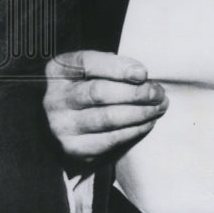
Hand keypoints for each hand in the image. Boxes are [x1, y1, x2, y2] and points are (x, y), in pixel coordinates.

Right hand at [44, 50, 168, 166]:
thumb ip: (113, 66)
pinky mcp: (75, 148)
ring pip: (108, 118)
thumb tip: (141, 75)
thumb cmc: (89, 87)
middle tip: (158, 92)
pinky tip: (148, 121)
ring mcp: (62, 126)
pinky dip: (135, 129)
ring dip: (140, 112)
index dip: (118, 68)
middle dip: (135, 92)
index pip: (88, 64)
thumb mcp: (94, 69)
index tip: (143, 73)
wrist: (70, 122)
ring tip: (159, 106)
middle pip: (99, 93)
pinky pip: (110, 139)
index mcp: (59, 71)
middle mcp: (54, 99)